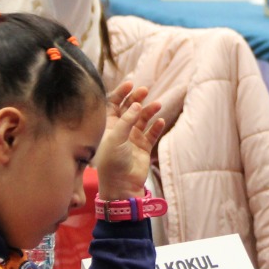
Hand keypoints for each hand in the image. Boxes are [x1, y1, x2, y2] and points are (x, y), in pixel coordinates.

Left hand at [93, 82, 165, 199]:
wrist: (121, 185)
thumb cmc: (112, 162)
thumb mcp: (116, 138)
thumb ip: (127, 120)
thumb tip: (138, 104)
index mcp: (107, 126)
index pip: (113, 104)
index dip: (121, 93)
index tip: (130, 84)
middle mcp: (120, 130)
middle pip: (129, 109)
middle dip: (136, 99)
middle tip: (145, 90)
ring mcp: (132, 138)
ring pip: (142, 120)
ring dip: (149, 112)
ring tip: (158, 105)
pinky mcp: (143, 147)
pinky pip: (151, 134)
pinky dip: (156, 127)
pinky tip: (160, 121)